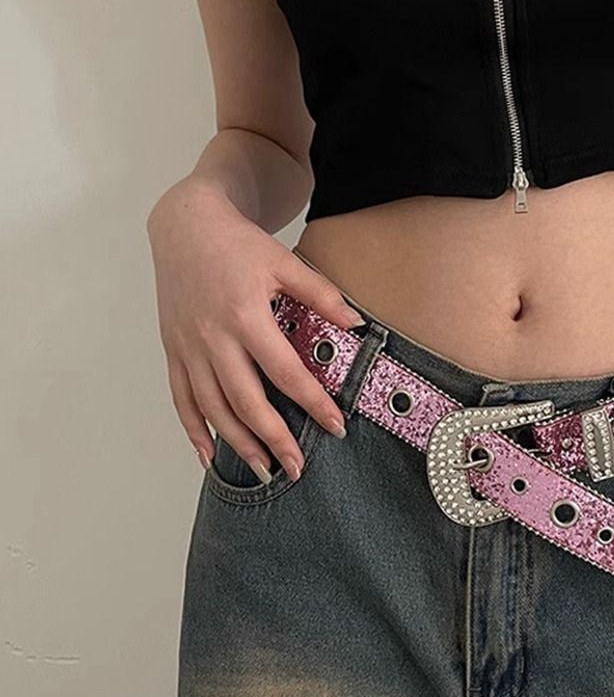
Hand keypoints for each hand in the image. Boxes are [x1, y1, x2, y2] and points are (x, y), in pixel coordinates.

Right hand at [147, 178, 363, 481]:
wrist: (184, 226)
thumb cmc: (238, 244)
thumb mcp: (284, 262)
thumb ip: (321, 295)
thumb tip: (358, 324)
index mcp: (244, 316)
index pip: (285, 372)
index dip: (312, 402)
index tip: (335, 426)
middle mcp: (212, 338)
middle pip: (245, 400)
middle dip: (274, 438)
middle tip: (298, 467)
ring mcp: (188, 347)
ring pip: (212, 407)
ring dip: (239, 443)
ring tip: (265, 470)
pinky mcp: (173, 351)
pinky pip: (181, 398)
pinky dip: (194, 430)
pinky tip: (210, 456)